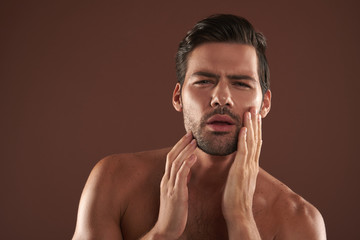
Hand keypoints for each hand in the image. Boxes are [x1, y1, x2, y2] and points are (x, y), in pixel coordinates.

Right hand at [151, 132, 196, 239]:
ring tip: (194, 141)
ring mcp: (170, 187)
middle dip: (181, 144)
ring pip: (176, 163)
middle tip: (191, 133)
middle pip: (172, 157)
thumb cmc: (173, 214)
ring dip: (185, 151)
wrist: (165, 231)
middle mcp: (166, 181)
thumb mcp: (177, 194)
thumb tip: (188, 170)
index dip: (179, 146)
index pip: (171, 158)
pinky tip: (193, 157)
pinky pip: (181, 176)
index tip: (188, 137)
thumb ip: (181, 180)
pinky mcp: (176, 194)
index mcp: (167, 180)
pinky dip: (186, 164)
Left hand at [222, 108, 261, 234]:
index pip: (254, 144)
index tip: (254, 118)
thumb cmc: (236, 199)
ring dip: (251, 126)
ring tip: (250, 112)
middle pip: (255, 140)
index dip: (255, 130)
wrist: (239, 213)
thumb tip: (238, 164)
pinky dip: (244, 139)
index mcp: (251, 166)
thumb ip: (240, 170)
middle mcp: (252, 164)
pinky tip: (243, 128)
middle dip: (255, 124)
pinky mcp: (241, 171)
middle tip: (254, 109)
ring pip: (251, 142)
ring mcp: (247, 167)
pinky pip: (243, 152)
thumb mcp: (239, 181)